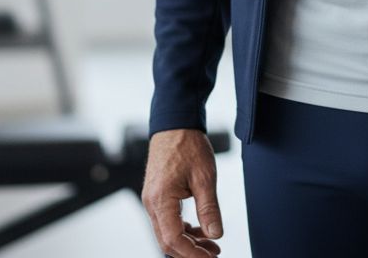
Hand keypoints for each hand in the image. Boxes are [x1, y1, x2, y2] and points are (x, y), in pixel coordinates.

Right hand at [141, 129, 222, 256]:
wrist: (175, 123)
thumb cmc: (188, 144)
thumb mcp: (205, 176)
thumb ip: (209, 208)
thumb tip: (216, 234)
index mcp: (161, 199)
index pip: (172, 239)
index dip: (191, 253)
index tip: (210, 257)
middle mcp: (151, 203)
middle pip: (167, 240)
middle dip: (191, 251)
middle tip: (214, 253)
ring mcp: (152, 200)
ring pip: (167, 232)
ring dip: (188, 241)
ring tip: (212, 244)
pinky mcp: (157, 195)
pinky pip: (167, 220)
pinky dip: (183, 228)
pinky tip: (200, 229)